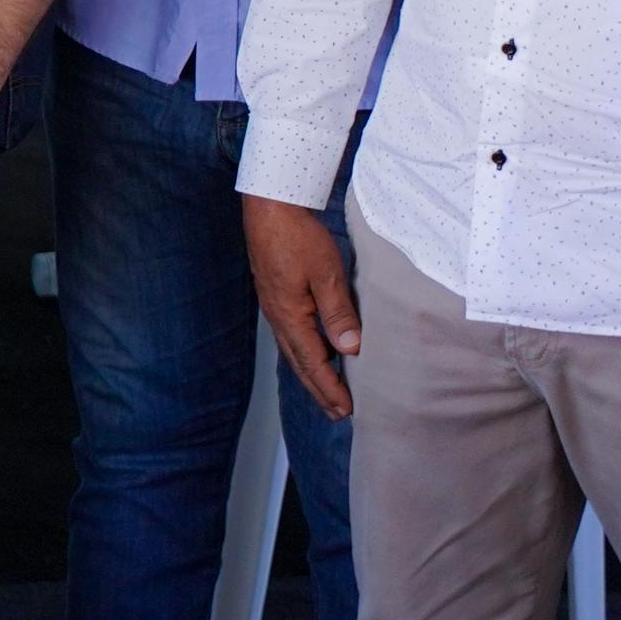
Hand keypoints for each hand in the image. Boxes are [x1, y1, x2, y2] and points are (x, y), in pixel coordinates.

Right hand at [243, 194, 361, 421]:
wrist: (269, 206)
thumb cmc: (298, 236)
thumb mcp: (326, 274)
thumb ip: (338, 313)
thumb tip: (350, 350)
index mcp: (290, 315)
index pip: (312, 362)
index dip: (330, 388)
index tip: (347, 410)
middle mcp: (278, 315)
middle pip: (299, 362)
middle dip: (319, 389)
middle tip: (338, 413)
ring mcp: (274, 305)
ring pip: (293, 349)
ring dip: (311, 373)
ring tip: (327, 391)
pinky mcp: (275, 294)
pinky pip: (291, 335)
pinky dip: (304, 353)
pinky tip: (313, 352)